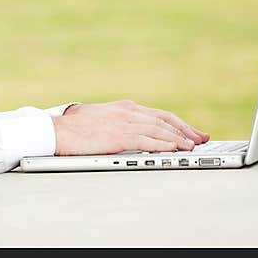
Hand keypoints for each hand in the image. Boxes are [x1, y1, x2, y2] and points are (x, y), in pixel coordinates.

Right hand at [52, 100, 208, 155]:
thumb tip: (126, 132)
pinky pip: (148, 140)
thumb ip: (117, 122)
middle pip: (165, 120)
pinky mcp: (119, 135)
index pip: (159, 115)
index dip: (178, 124)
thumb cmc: (73, 127)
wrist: (56, 130)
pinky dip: (164, 144)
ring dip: (179, 139)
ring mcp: (125, 122)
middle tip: (201, 138)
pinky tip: (175, 149)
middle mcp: (129, 111)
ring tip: (193, 146)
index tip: (191, 132)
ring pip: (160, 130)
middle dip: (186, 130)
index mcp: (125, 107)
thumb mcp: (100, 118)